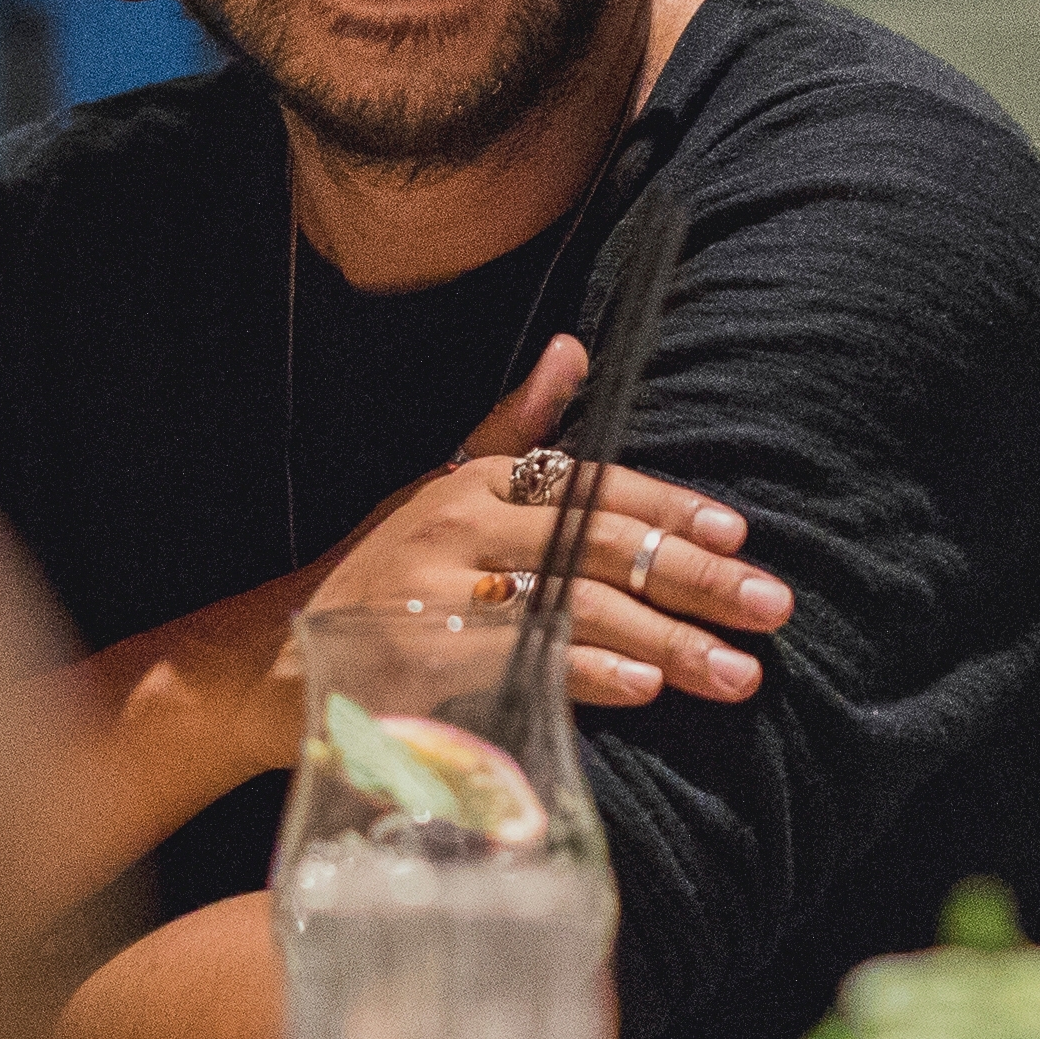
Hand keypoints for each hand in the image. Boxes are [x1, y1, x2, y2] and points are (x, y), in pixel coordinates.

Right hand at [298, 334, 789, 709]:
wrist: (267, 658)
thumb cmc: (370, 573)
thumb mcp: (435, 487)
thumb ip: (515, 429)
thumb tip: (574, 349)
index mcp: (475, 483)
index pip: (594, 486)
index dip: (671, 508)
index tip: (740, 534)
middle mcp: (461, 527)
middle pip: (602, 546)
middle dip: (697, 579)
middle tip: (772, 607)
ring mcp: (441, 592)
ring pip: (577, 608)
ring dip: (667, 641)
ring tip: (736, 671)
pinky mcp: (424, 659)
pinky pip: (522, 661)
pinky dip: (585, 673)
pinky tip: (644, 688)